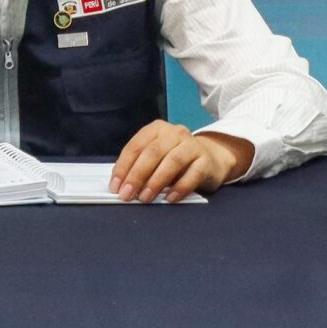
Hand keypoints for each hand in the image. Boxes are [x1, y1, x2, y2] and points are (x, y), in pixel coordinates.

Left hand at [109, 122, 249, 202]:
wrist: (211, 157)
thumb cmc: (176, 159)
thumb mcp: (156, 157)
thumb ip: (140, 166)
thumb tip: (121, 185)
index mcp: (156, 129)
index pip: (136, 146)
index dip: (123, 167)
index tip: (115, 187)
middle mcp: (174, 133)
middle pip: (153, 153)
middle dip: (137, 175)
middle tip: (127, 195)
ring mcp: (192, 145)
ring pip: (172, 161)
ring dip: (156, 181)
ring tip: (146, 198)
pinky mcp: (206, 160)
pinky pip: (193, 174)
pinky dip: (180, 188)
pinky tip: (170, 198)